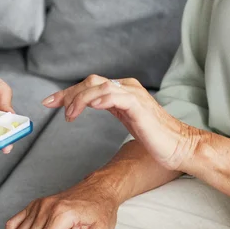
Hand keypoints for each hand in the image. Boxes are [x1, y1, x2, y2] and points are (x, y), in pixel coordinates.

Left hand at [44, 75, 200, 169]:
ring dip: (79, 99)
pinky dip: (99, 99)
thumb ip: (113, 109)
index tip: (50, 102)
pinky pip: (114, 95)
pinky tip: (89, 107)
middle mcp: (127, 88)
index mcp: (124, 90)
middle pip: (90, 82)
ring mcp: (133, 94)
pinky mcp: (138, 104)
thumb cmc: (156, 138)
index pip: (91, 86)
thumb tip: (91, 106)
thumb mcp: (128, 119)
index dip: (69, 93)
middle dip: (68, 93)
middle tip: (51, 105)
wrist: (179, 146)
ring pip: (98, 87)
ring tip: (69, 115)